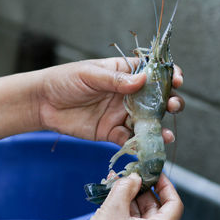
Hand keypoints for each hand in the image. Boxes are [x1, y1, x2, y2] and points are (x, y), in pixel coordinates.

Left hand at [37, 58, 183, 145]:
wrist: (43, 103)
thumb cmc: (65, 80)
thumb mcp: (90, 74)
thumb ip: (116, 80)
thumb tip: (143, 80)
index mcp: (124, 74)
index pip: (152, 72)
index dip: (168, 75)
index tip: (176, 80)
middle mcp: (128, 94)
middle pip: (156, 99)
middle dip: (169, 102)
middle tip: (172, 106)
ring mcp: (121, 114)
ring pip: (147, 122)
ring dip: (159, 128)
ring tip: (166, 135)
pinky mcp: (112, 132)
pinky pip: (130, 139)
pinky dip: (139, 145)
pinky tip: (147, 147)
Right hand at [55, 173, 182, 219]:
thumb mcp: (113, 209)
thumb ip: (126, 187)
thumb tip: (135, 178)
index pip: (174, 204)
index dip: (165, 185)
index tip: (155, 173)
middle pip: (157, 211)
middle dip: (143, 191)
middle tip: (131, 176)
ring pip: (143, 219)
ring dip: (131, 201)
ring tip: (117, 186)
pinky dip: (126, 214)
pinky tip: (113, 201)